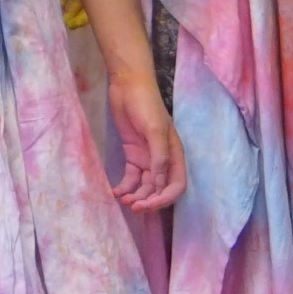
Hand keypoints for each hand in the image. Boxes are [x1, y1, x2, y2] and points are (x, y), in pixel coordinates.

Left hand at [103, 56, 184, 214]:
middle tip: (133, 207)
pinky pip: (131, 177)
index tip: (148, 205)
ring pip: (144, 186)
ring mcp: (147, 158)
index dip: (165, 199)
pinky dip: (125, 187)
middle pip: (160, 189)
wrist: (128, 86)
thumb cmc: (146, 105)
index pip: (176, 185)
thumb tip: (159, 184)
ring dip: (136, 196)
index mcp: (175, 155)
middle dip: (149, 201)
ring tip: (122, 200)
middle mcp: (163, 160)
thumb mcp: (155, 130)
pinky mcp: (133, 155)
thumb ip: (159, 158)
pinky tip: (115, 192)